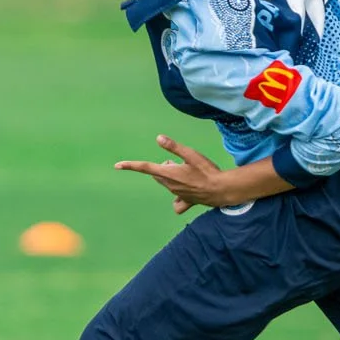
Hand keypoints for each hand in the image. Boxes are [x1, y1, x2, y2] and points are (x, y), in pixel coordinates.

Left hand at [115, 134, 230, 213]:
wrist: (221, 190)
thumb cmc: (207, 171)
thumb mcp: (191, 155)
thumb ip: (174, 147)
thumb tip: (158, 138)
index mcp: (169, 173)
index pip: (145, 168)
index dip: (130, 166)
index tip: (117, 165)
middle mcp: (170, 185)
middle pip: (158, 173)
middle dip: (164, 166)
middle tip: (179, 162)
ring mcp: (177, 194)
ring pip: (167, 182)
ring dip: (171, 175)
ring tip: (189, 171)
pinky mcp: (185, 201)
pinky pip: (176, 199)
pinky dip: (178, 192)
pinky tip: (188, 189)